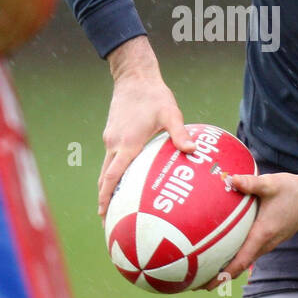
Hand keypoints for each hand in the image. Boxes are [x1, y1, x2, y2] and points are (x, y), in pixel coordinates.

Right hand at [98, 37, 196, 216]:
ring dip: (107, 188)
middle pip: (104, 179)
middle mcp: (114, 144)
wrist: (134, 76)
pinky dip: (112, 173)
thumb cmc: (154, 95)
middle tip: (108, 221)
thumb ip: (180, 134)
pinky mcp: (112, 133)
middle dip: (104, 201)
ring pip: (105, 169)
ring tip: (113, 207)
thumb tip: (193, 150)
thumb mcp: (171, 113)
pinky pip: (110, 158)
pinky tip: (124, 179)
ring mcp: (111, 139)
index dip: (107, 197)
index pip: (112, 177)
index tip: (104, 215)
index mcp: (127, 144)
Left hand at [203, 169, 297, 287]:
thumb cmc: (292, 189)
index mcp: (263, 234)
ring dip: (227, 268)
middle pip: (239, 266)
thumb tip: (228, 179)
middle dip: (220, 277)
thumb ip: (249, 182)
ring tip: (207, 269)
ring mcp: (269, 242)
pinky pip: (250, 251)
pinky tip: (225, 249)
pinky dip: (236, 256)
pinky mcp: (270, 237)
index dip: (223, 276)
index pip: (240, 261)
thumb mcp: (270, 183)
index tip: (207, 285)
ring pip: (245, 260)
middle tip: (197, 282)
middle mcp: (265, 243)